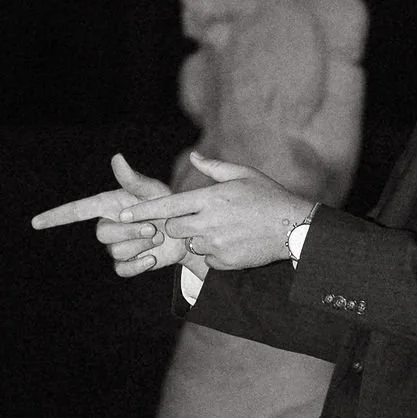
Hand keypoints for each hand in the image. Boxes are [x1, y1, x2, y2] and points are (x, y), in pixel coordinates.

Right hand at [31, 153, 189, 277]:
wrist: (186, 233)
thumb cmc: (168, 205)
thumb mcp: (153, 191)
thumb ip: (133, 180)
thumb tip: (116, 158)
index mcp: (108, 205)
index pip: (75, 211)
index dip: (55, 216)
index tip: (35, 222)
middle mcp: (108, 225)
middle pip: (103, 234)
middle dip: (130, 232)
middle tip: (153, 228)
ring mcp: (116, 246)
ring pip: (115, 251)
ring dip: (140, 245)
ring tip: (158, 237)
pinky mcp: (127, 264)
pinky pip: (122, 269)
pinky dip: (138, 265)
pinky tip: (152, 258)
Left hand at [153, 154, 314, 271]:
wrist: (293, 227)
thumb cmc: (268, 197)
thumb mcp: (243, 174)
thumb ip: (214, 168)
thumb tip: (194, 156)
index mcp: (210, 198)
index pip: (167, 205)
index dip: (142, 211)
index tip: (122, 214)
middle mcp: (209, 222)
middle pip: (173, 227)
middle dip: (178, 224)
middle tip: (198, 218)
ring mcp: (216, 244)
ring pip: (189, 244)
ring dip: (198, 238)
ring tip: (224, 229)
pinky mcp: (224, 261)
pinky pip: (206, 258)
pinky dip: (213, 253)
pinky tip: (232, 242)